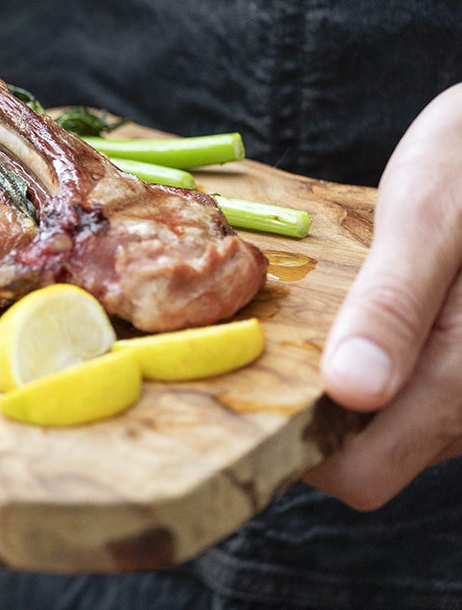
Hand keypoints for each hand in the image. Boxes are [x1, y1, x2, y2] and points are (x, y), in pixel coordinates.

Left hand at [305, 82, 461, 508]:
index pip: (362, 473)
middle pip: (368, 454)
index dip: (296, 446)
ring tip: (314, 314)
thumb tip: (351, 391)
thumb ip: (393, 305)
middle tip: (268, 334)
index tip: (251, 383)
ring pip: (384, 426)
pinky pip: (402, 393)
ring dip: (339, 382)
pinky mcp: (459, 370)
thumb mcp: (427, 219)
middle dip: (311, 406)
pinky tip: (348, 312)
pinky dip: (367, 364)